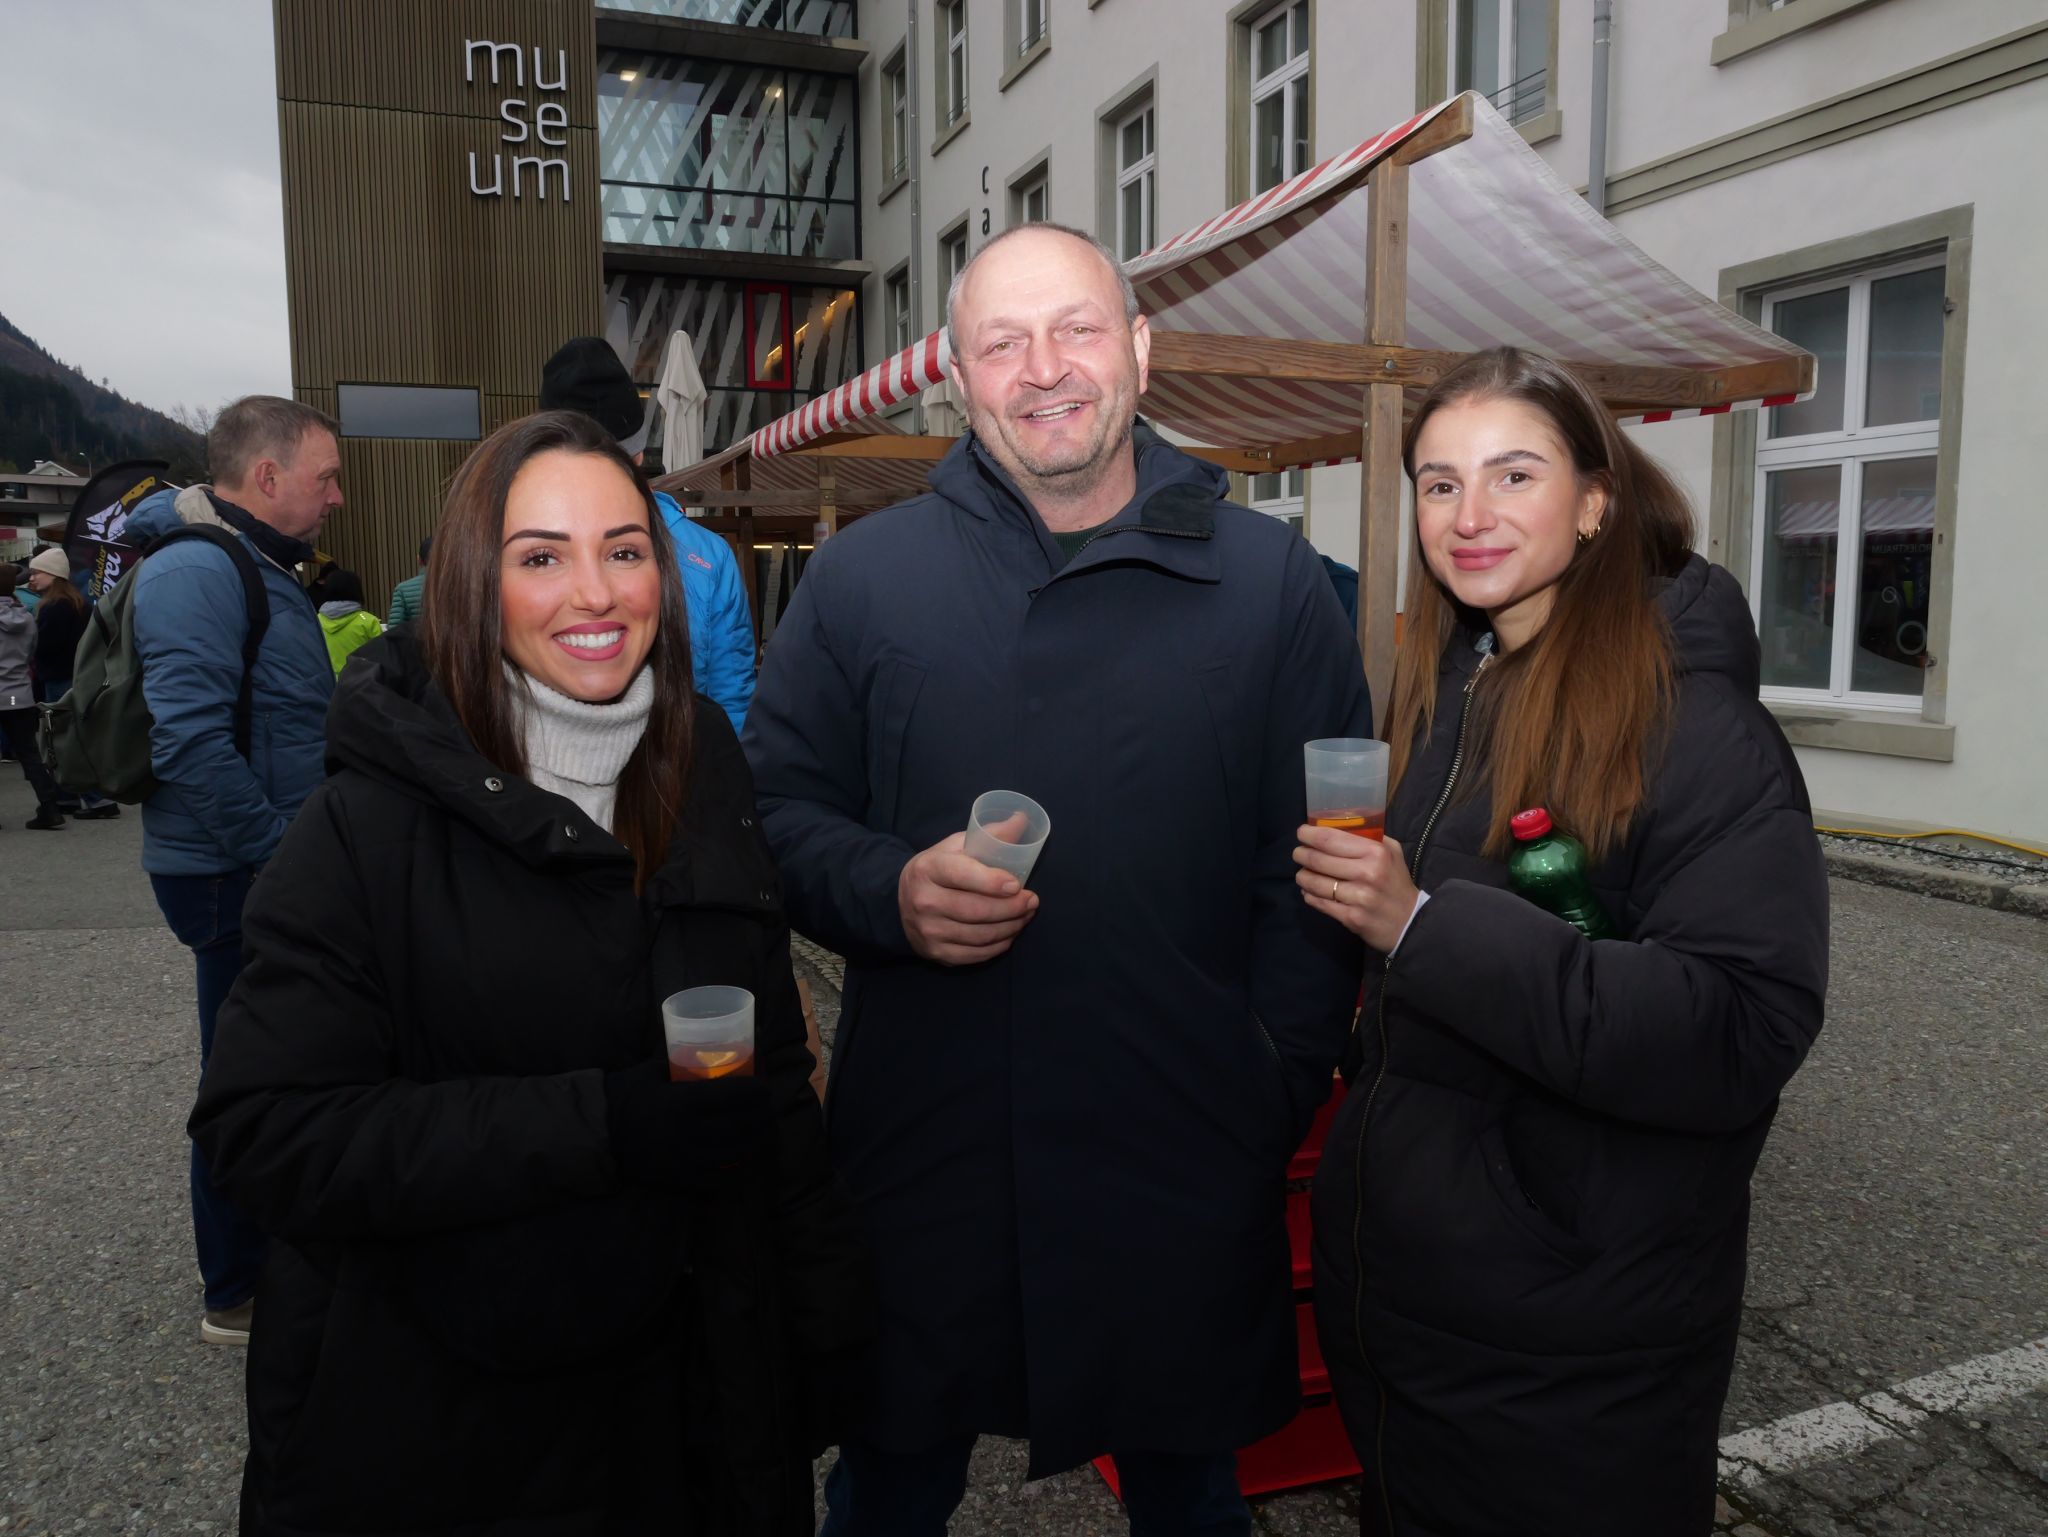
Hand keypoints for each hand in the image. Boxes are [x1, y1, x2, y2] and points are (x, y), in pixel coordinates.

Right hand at [603, 1061, 774, 1193]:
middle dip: (764, 1117)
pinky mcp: (682, 1179)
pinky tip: (746, 1160)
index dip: (758, 1090)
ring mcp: (689, 1159)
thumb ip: (680, 1063)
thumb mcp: (652, 1070)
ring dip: (758, 1143)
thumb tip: (706, 1051)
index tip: (765, 1086)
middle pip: (745, 1125)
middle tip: (770, 1109)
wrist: (598, 1135)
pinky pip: (721, 1179)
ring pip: (739, 1153)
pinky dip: (739, 1170)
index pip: (737, 1095)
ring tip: (765, 1133)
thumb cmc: (624, 1096)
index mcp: (686, 1102)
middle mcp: (692, 1132)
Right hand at [897, 830, 1038, 965]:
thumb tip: (1022, 819)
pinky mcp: (936, 953)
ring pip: (980, 935)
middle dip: (1011, 907)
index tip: (1016, 885)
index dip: (991, 881)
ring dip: (1011, 927)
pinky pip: (976, 955)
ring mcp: (929, 931)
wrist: (899, 903)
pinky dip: (999, 946)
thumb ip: (989, 835)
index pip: (961, 874)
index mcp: (928, 869)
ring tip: (1026, 916)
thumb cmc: (937, 870)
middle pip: (976, 910)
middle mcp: (924, 901)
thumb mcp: (955, 847)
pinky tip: (1010, 934)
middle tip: (1032, 901)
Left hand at [1294, 825, 1422, 954]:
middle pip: (1318, 860)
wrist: (1409, 921)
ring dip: (1302, 876)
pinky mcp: (1350, 917)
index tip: (1301, 832)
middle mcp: (1366, 873)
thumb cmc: (1396, 882)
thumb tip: (1337, 826)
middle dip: (1301, 854)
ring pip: (1314, 883)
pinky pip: (1319, 902)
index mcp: (1375, 852)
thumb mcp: (1391, 852)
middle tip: (1298, 853)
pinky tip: (1309, 891)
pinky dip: (1309, 895)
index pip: (1331, 839)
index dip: (1309, 835)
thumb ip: (1369, 837)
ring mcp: (1358, 897)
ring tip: (1302, 874)